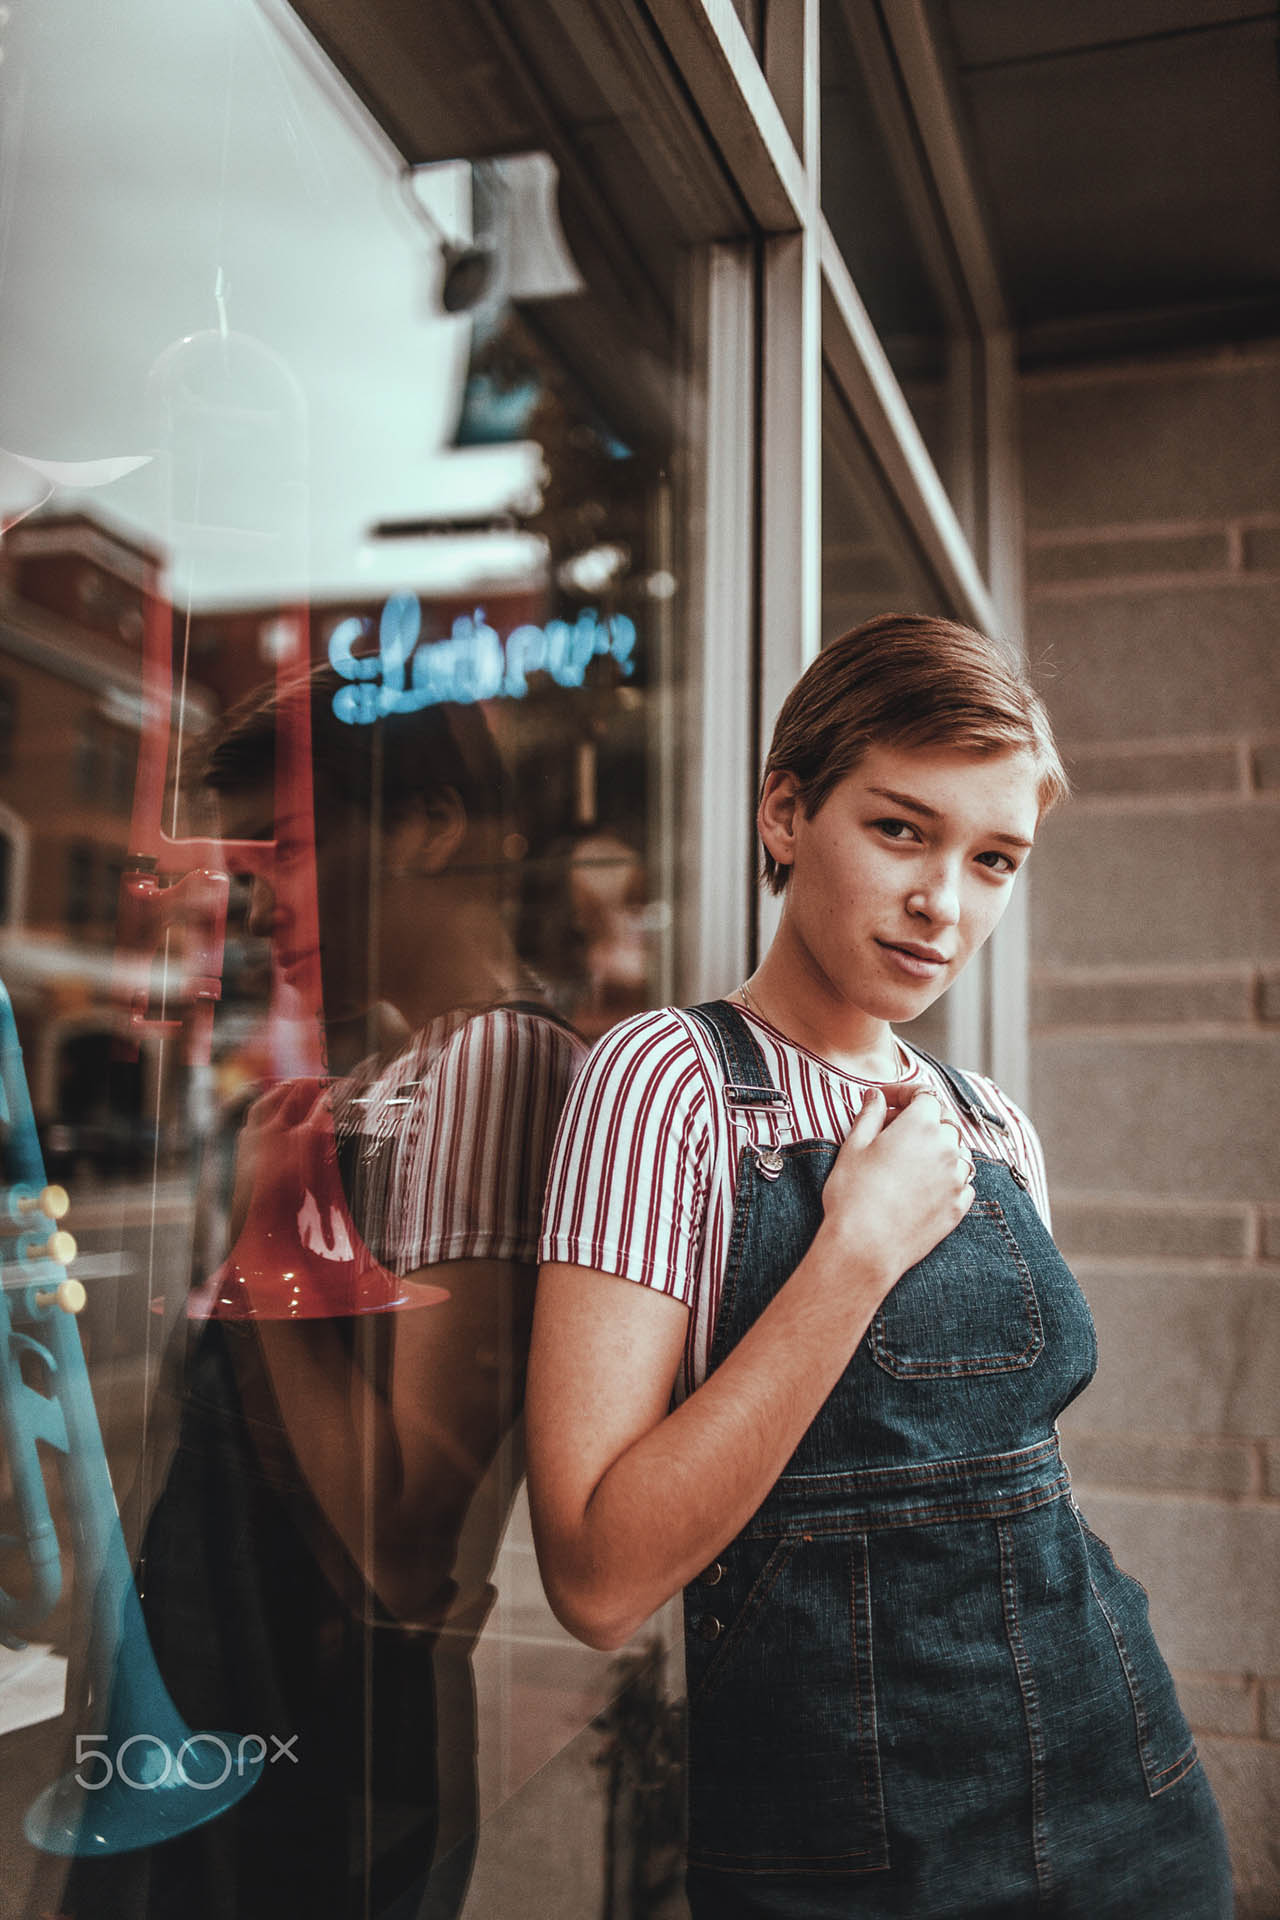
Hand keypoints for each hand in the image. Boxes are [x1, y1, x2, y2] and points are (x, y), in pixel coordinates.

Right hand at [819, 1087, 974, 1293]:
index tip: (885, 1100)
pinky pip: (963, 1181)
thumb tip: (876, 1096)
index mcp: (921, 1126)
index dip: (903, 1092)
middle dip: (920, 1118)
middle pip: (943, 1120)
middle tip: (889, 1131)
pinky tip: (923, 1184)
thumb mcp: (853, 1146)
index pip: (924, 1094)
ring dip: (937, 1147)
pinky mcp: (959, 1206)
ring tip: (908, 1159)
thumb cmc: (853, 1195)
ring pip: (956, 1150)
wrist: (865, 1247)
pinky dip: (948, 1176)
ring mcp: (957, 1179)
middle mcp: (947, 1149)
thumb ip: (869, 1114)